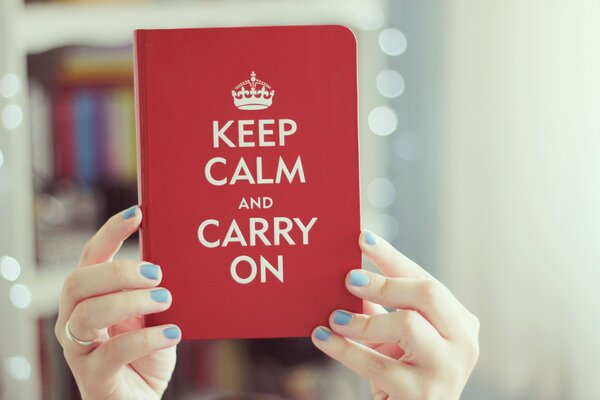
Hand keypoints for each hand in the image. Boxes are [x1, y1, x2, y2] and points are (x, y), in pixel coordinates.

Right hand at [55, 206, 180, 399]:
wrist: (143, 398)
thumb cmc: (147, 353)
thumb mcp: (151, 314)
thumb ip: (151, 289)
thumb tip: (170, 255)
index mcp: (88, 299)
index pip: (90, 258)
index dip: (110, 233)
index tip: (137, 213)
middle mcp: (74, 321)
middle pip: (78, 282)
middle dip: (118, 272)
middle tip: (157, 274)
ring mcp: (79, 351)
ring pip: (87, 314)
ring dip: (131, 301)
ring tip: (165, 300)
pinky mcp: (93, 378)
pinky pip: (112, 353)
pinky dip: (146, 339)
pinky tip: (173, 332)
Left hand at [311, 231, 478, 399]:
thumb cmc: (403, 374)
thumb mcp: (396, 338)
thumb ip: (382, 307)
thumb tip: (349, 273)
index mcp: (459, 322)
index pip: (426, 280)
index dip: (392, 257)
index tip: (362, 237)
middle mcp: (463, 343)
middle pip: (428, 294)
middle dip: (385, 282)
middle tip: (349, 278)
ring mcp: (447, 371)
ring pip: (407, 325)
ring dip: (363, 319)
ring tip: (334, 318)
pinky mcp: (423, 396)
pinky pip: (377, 364)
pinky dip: (343, 348)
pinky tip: (322, 337)